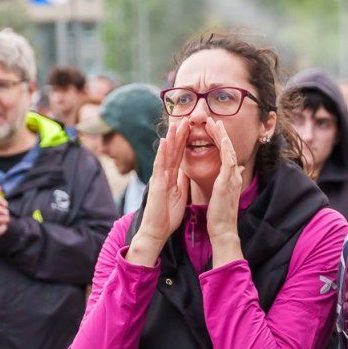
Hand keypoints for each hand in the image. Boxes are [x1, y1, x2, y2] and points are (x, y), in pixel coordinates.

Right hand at [129, 118, 190, 266]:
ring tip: (176, 123)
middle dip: (179, 134)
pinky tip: (166, 141)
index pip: (179, 154)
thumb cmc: (168, 214)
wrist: (157, 230)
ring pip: (166, 154)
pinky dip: (163, 152)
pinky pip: (160, 166)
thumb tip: (187, 169)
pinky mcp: (156, 184)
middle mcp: (164, 173)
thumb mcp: (180, 193)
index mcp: (171, 176)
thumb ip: (182, 180)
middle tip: (186, 118)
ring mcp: (159, 177)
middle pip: (173, 150)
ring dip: (171, 138)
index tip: (191, 127)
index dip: (185, 140)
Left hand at [204, 117, 244, 242]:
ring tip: (214, 122)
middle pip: (228, 148)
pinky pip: (227, 159)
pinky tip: (221, 136)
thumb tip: (238, 168)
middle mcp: (234, 175)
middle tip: (213, 119)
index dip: (220, 140)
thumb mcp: (225, 193)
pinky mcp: (227, 181)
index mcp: (231, 177)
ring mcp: (232, 177)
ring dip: (221, 135)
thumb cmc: (220, 215)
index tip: (212, 129)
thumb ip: (231, 179)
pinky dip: (224, 147)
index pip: (225, 153)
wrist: (223, 230)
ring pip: (228, 150)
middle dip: (220, 133)